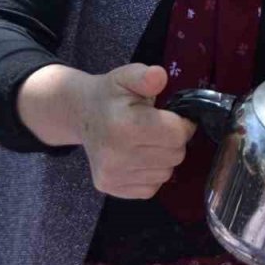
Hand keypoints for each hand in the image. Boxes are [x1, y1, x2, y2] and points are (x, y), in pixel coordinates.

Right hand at [76, 64, 195, 198]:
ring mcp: (112, 175)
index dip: (183, 123)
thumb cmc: (111, 94)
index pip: (177, 135)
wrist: (81, 114)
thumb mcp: (127, 76)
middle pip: (175, 155)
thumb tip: (159, 76)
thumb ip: (146, 76)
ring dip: (164, 158)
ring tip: (148, 141)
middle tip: (159, 128)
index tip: (174, 116)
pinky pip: (151, 188)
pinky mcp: (110, 187)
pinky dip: (152, 173)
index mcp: (124, 126)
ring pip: (166, 174)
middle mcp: (115, 156)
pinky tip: (140, 156)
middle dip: (174, 140)